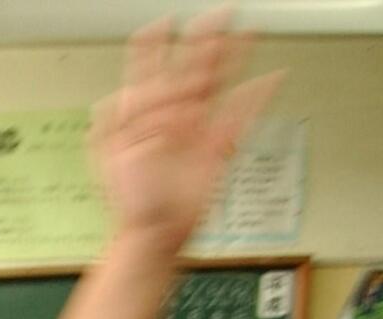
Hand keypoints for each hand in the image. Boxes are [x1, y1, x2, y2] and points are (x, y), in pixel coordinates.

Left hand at [90, 12, 280, 252]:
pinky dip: (259, 96)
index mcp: (142, 116)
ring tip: (245, 32)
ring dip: (232, 58)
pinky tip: (271, 77)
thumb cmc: (128, 200)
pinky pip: (243, 114)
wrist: (150, 232)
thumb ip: (116, 118)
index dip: (154, 45)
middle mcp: (172, 117)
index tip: (162, 22)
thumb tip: (124, 92)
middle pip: (191, 68)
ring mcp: (198, 129)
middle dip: (204, 39)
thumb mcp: (111, 152)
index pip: (148, 70)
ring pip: (219, 83)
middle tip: (218, 13)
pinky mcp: (219, 146)